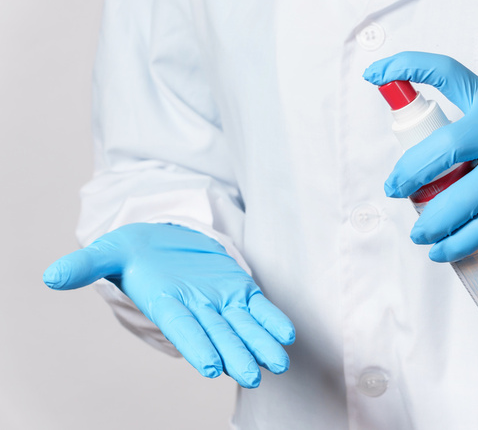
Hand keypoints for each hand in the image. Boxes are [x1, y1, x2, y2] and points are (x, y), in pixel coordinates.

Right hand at [43, 223, 294, 387]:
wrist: (163, 242)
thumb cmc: (135, 251)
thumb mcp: (110, 250)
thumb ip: (88, 265)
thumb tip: (52, 276)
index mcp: (166, 303)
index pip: (182, 327)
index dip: (195, 345)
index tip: (209, 367)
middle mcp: (196, 308)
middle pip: (217, 334)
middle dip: (235, 354)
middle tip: (253, 375)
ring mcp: (220, 301)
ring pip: (243, 326)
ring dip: (260, 344)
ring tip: (279, 363)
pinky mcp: (238, 290)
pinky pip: (258, 308)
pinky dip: (272, 320)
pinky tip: (287, 335)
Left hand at [364, 52, 477, 265]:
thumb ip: (462, 139)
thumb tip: (407, 165)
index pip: (448, 73)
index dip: (409, 67)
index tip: (375, 73)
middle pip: (443, 146)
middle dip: (408, 173)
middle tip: (393, 189)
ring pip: (459, 196)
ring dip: (429, 221)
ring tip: (418, 233)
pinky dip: (454, 244)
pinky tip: (440, 251)